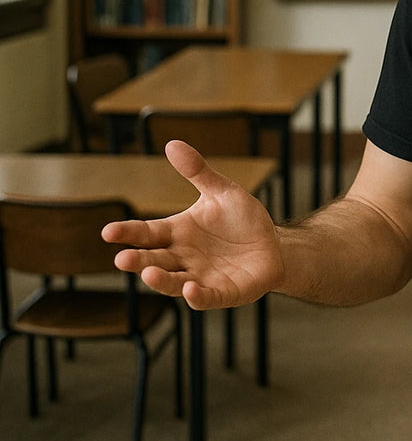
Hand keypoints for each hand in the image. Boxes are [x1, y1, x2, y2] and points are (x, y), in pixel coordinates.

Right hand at [102, 140, 284, 309]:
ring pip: (174, 282)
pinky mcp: (223, 292)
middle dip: (138, 261)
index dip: (128, 233)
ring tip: (149, 274)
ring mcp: (201, 277)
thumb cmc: (242, 220)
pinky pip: (207, 297)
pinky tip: (191, 290)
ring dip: (161, 280)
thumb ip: (198, 172)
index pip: (147, 233)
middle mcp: (183, 258)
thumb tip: (172, 143)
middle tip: (122, 259)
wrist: (273, 245)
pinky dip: (197, 296)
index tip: (108, 232)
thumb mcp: (222, 192)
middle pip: (154, 260)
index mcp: (177, 233)